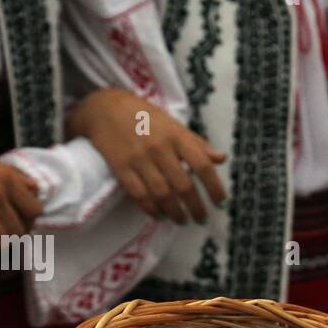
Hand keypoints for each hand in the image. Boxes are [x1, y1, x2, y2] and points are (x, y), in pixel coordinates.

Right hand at [67, 88, 225, 223]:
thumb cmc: (145, 117)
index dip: (214, 187)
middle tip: (201, 219)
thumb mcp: (174, 124)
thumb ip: (198, 144)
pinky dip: (152, 209)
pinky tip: (159, 215)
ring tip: (182, 220)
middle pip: (183, 185)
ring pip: (162, 194)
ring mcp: (139, 159)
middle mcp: (160, 148)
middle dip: (196, 207)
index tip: (220, 202)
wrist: (105, 108)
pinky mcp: (121, 168)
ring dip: (175, 212)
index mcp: (177, 136)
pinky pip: (139, 195)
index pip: (202, 165)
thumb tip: (222, 159)